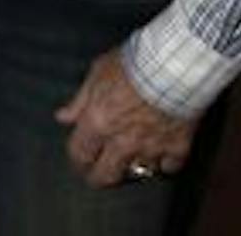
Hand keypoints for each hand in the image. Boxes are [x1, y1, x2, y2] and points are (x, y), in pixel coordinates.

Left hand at [55, 49, 199, 187]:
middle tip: (101, 172)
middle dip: (100, 177)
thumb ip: (80, 100)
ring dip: (134, 166)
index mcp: (98, 123)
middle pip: (105, 176)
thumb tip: (63, 117)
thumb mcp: (98, 72)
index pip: (79, 155)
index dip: (78, 161)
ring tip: (132, 158)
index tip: (80, 161)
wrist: (173, 64)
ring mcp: (151, 148)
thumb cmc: (133, 63)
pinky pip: (169, 167)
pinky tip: (162, 154)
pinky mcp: (177, 148)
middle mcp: (122, 142)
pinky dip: (164, 162)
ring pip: (138, 172)